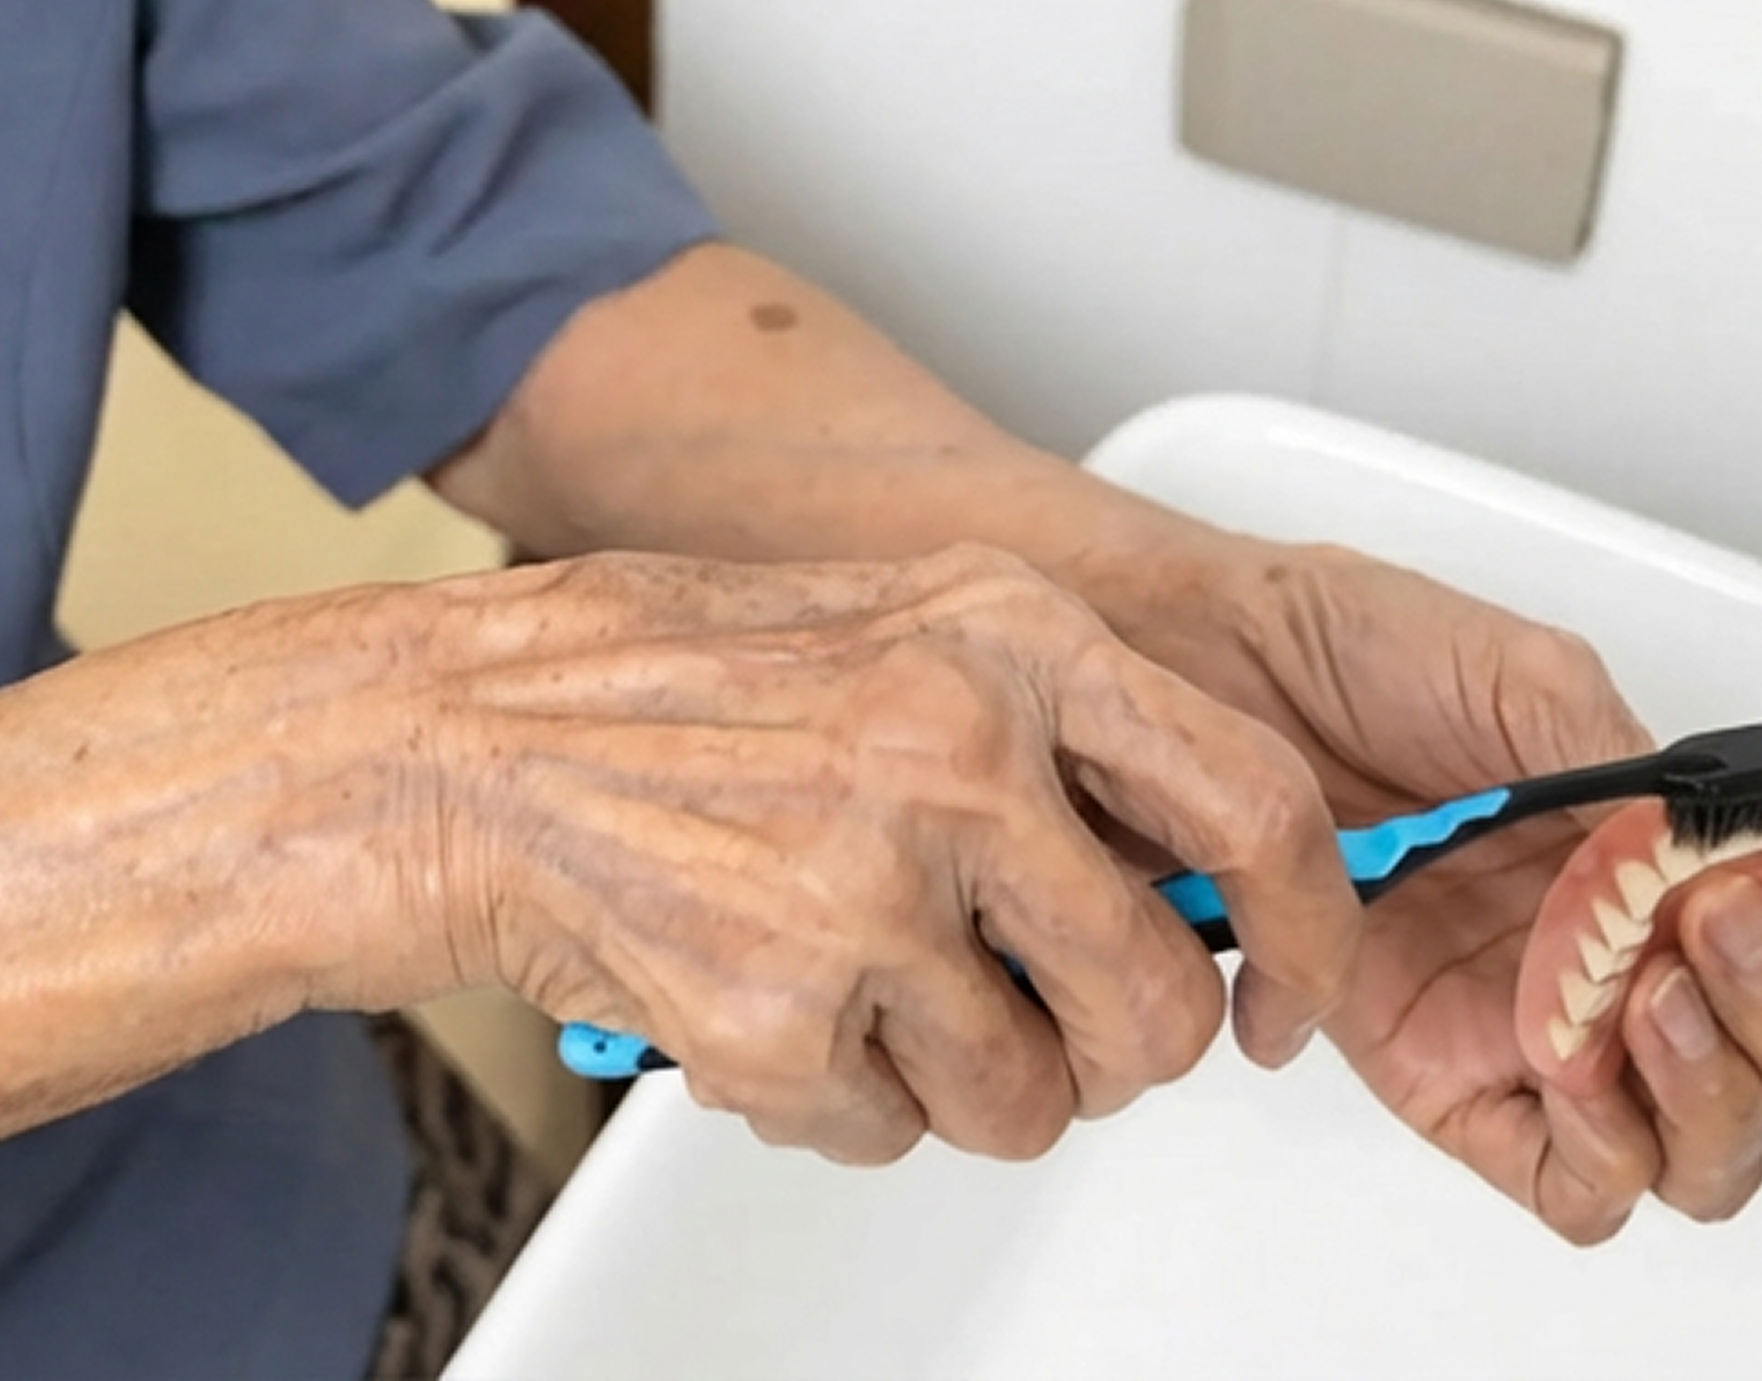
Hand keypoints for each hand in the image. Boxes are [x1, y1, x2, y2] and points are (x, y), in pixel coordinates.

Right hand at [403, 544, 1365, 1167]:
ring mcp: (869, 882)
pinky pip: (888, 1134)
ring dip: (956, 1085)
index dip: (1306, 930)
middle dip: (1107, 1052)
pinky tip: (760, 1004)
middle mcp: (958, 744)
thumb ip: (1051, 724)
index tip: (1282, 997)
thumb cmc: (661, 687)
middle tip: (1031, 1025)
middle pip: (1158, 999)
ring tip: (856, 995)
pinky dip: (831, 1102)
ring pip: (1032, 1098)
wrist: (455, 744)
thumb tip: (1201, 865)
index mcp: (1006, 634)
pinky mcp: (780, 1010)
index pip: (1258, 801)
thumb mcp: (894, 628)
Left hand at [1083, 523, 1761, 1240]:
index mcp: (1661, 864)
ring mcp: (1535, 1029)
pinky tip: (1569, 1056)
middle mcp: (1616, 961)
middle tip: (1723, 929)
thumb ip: (1638, 770)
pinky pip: (1560, 1176)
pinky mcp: (1444, 1079)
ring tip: (1647, 990)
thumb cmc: (1340, 651)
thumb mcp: (1522, 676)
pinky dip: (1597, 1143)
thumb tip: (1738, 848)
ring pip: (1689, 1153)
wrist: (1195, 669)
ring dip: (1707, 1094)